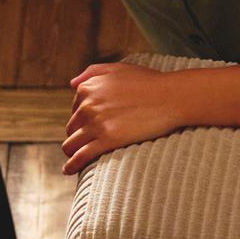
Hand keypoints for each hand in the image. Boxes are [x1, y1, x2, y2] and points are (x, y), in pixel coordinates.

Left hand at [61, 63, 182, 174]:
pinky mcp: (107, 140)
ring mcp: (96, 123)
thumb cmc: (149, 82)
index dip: (83, 118)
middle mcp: (87, 105)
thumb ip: (92, 72)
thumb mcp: (118, 68)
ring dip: (71, 151)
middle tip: (87, 142)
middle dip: (78, 134)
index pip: (75, 108)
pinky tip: (69, 170)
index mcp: (88, 88)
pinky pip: (81, 156)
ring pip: (71, 143)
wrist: (171, 97)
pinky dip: (72, 165)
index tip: (91, 124)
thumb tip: (71, 84)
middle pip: (72, 127)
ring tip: (73, 159)